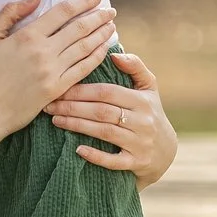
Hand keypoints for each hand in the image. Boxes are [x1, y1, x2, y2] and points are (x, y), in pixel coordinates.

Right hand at [0, 0, 116, 145]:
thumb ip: (10, 13)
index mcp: (28, 36)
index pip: (62, 12)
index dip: (82, 2)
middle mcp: (44, 51)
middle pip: (79, 27)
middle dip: (98, 16)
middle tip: (110, 10)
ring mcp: (52, 71)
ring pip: (85, 47)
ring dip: (101, 34)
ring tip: (111, 25)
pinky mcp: (58, 89)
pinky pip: (83, 69)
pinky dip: (96, 57)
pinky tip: (104, 49)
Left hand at [44, 51, 177, 184]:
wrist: (166, 150)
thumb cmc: (149, 112)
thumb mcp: (149, 87)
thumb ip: (135, 67)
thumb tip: (115, 54)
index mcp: (142, 100)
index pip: (107, 92)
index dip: (81, 90)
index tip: (60, 89)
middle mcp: (143, 121)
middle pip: (102, 112)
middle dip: (73, 108)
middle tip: (50, 105)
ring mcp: (140, 143)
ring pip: (104, 133)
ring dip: (77, 126)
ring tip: (55, 120)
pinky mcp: (137, 163)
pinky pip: (114, 161)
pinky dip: (96, 156)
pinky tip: (77, 149)